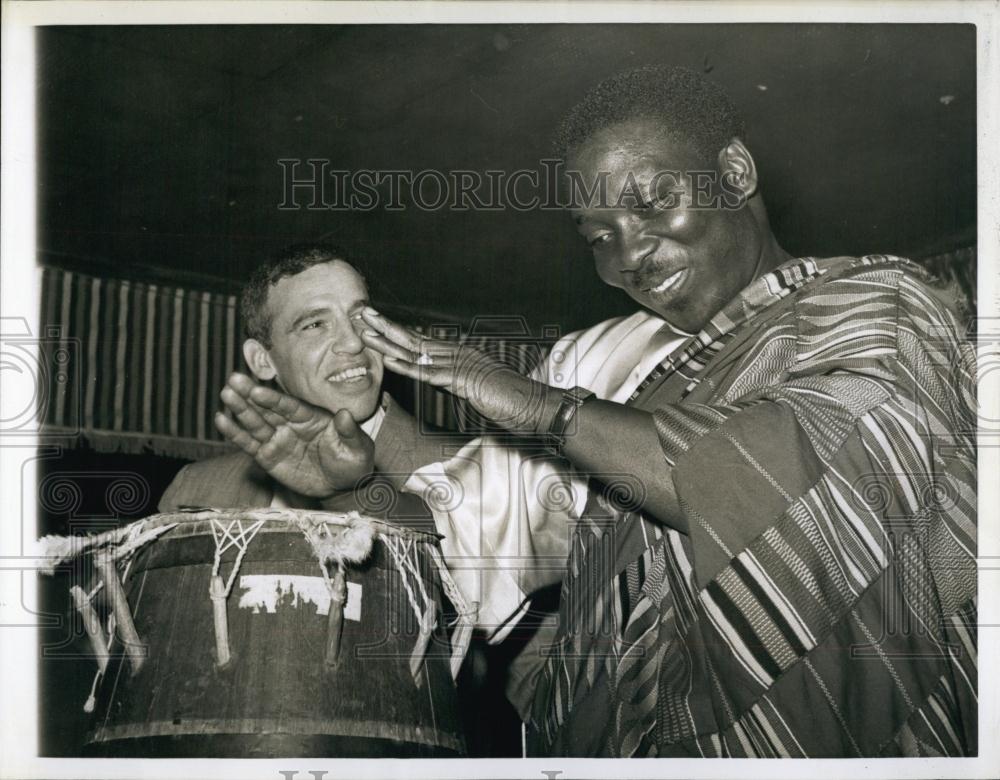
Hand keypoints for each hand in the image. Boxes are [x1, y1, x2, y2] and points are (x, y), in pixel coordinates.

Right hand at [215, 373, 374, 496]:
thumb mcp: (357, 448)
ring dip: (239, 409)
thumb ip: (349, 431)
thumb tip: (346, 415)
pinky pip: (249, 444)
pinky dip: (235, 433)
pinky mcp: (268, 456)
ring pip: (255, 422)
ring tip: (225, 395)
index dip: (272, 398)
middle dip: (249, 395)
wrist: (342, 487)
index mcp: (310, 417)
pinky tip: (221, 419)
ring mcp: (278, 439)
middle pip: (267, 408)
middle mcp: (291, 424)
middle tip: (232, 380)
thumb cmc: (352, 462)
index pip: (288, 405)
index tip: (257, 390)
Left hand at [359, 308, 555, 432]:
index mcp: (459, 354)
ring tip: (365, 331)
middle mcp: (457, 353)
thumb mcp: (476, 388)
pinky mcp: (463, 382)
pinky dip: (408, 367)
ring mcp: (460, 365)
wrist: (535, 405)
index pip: (420, 340)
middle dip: (385, 325)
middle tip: (361, 312)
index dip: (395, 331)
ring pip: (416, 351)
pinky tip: (389, 361)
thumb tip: (438, 378)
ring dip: (388, 341)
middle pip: (413, 337)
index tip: (373, 322)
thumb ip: (456, 380)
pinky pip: (430, 374)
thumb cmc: (510, 400)